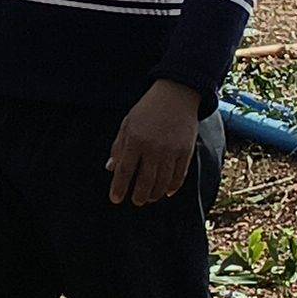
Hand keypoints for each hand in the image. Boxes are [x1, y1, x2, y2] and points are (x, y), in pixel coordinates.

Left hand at [106, 80, 202, 205]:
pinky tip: (166, 192)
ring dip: (154, 194)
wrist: (177, 95)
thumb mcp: (127, 124)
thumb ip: (119, 147)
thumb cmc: (147, 110)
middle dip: (138, 196)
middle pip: (144, 181)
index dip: (119, 187)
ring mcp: (171, 151)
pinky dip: (172, 187)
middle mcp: (153, 148)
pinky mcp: (186, 151)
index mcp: (135, 140)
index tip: (115, 199)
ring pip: (162, 182)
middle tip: (135, 201)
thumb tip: (110, 169)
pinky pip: (179, 176)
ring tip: (148, 198)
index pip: (124, 171)